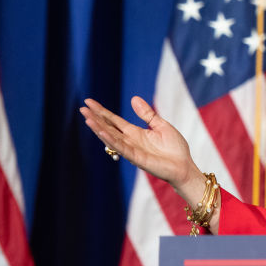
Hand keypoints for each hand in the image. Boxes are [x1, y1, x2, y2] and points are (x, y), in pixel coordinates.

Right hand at [80, 96, 202, 198]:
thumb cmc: (174, 148)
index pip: (114, 120)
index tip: (89, 102)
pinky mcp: (136, 158)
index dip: (102, 111)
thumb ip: (147, 114)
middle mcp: (130, 141)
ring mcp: (131, 149)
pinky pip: (121, 147)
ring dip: (99, 128)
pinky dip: (111, 140)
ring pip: (111, 138)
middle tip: (82, 108)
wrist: (184, 166)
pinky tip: (102, 131)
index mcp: (135, 133)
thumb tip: (133, 98)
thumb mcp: (161, 125)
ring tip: (87, 118)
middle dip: (96, 118)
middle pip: (108, 128)